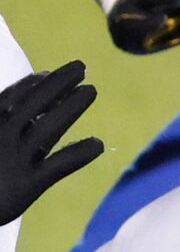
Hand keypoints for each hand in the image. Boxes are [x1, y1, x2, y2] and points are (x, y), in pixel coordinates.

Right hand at [0, 62, 102, 225]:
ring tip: (91, 90)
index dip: (31, 84)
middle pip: (32, 103)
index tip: (48, 73)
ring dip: (71, 106)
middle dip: (57, 83)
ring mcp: (15, 159)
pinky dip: (80, 153)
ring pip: (48, 127)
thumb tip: (22, 115)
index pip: (10, 97)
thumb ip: (2, 124)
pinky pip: (59, 164)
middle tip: (81, 67)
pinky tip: (97, 144)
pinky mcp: (28, 185)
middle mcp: (1, 137)